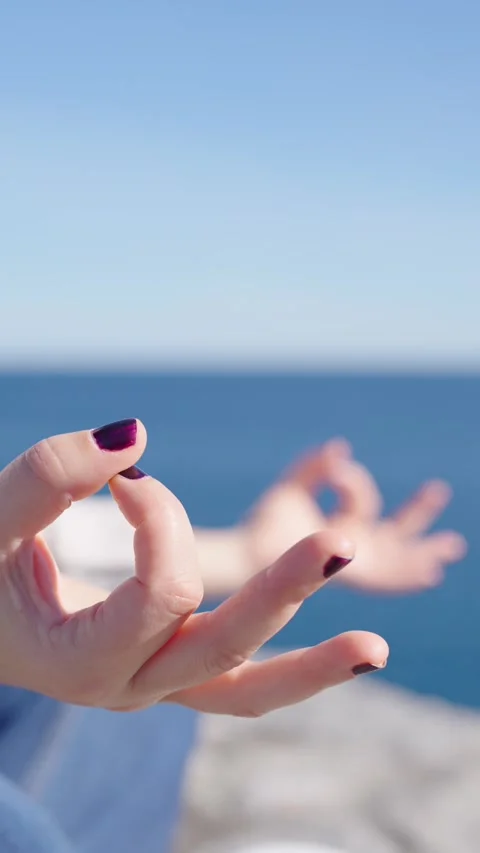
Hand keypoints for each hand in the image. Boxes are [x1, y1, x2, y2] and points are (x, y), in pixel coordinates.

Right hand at [0, 421, 386, 714]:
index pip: (162, 591)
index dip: (160, 517)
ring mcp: (151, 684)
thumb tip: (137, 435)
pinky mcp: (166, 667)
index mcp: (78, 663)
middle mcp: (124, 687)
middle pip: (224, 649)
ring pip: (241, 691)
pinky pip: (235, 683)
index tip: (126, 475)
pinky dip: (286, 669)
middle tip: (343, 542)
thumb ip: (50, 476)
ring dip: (310, 667)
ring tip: (374, 649)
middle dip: (285, 591)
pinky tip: (340, 652)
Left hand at [246, 440, 466, 592]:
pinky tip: (431, 574)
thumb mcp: (291, 491)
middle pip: (394, 533)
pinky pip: (388, 577)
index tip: (334, 468)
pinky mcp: (354, 577)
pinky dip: (408, 575)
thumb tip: (339, 448)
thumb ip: (313, 469)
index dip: (354, 482)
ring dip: (425, 550)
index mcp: (340, 531)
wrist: (248, 555)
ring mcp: (355, 565)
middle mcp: (352, 549)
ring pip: (399, 557)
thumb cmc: (263, 526)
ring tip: (452, 545)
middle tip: (438, 491)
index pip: (363, 505)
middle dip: (418, 515)